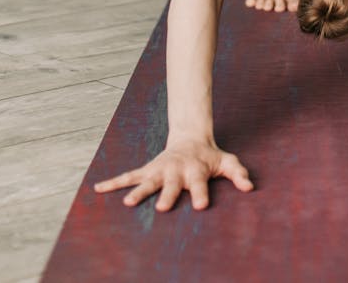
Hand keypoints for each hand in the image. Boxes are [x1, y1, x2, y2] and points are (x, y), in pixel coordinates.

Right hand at [93, 136, 253, 210]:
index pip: (199, 183)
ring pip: (147, 181)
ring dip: (138, 192)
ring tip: (127, 204)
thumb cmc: (209, 156)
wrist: (190, 138)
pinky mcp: (148, 170)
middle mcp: (175, 170)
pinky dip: (113, 182)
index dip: (201, 194)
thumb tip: (249, 187)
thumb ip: (238, 173)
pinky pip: (128, 176)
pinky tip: (98, 188)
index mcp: (195, 170)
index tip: (200, 206)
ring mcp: (160, 170)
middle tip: (163, 208)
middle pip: (171, 184)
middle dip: (168, 196)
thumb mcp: (227, 162)